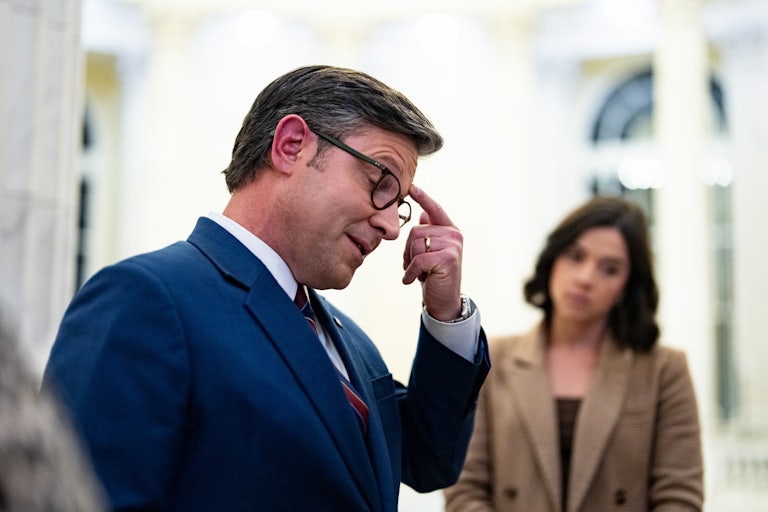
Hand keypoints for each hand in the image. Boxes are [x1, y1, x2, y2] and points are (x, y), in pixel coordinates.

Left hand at [402, 185, 462, 320]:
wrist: (444, 300)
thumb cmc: (434, 275)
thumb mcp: (431, 252)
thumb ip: (429, 232)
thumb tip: (422, 214)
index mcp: (449, 229)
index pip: (434, 209)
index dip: (422, 197)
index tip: (411, 187)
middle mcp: (454, 234)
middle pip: (416, 231)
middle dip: (408, 251)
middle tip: (414, 266)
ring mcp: (452, 245)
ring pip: (415, 245)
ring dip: (410, 262)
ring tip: (419, 273)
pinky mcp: (447, 258)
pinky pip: (418, 260)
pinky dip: (411, 273)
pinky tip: (412, 281)